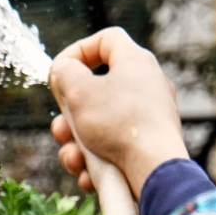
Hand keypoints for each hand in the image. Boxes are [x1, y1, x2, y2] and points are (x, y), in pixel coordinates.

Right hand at [49, 27, 189, 197]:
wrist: (155, 169)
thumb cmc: (118, 124)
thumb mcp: (78, 90)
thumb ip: (63, 72)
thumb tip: (63, 72)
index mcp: (136, 62)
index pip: (106, 39)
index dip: (78, 50)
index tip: (60, 70)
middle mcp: (147, 86)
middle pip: (96, 91)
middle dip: (69, 115)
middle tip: (61, 129)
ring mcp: (150, 118)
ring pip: (99, 125)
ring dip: (77, 144)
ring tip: (74, 158)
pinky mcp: (149, 145)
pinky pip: (113, 148)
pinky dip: (96, 162)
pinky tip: (88, 175)